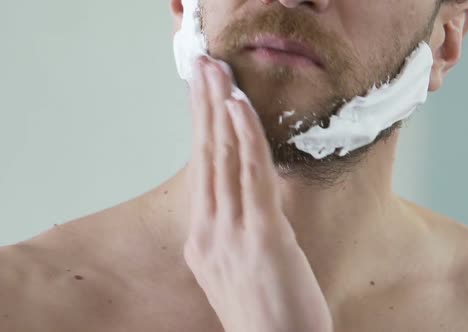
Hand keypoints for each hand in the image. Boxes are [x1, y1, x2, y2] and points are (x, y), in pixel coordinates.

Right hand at [184, 56, 333, 331]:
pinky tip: (238, 106)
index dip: (201, 127)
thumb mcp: (240, 270)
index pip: (202, 171)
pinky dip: (244, 136)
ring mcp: (231, 234)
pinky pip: (250, 175)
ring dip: (220, 109)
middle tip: (201, 66)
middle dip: (203, 106)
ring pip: (223, 158)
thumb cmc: (266, 316)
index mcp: (203, 240)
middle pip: (205, 156)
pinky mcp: (262, 237)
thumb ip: (238, 230)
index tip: (202, 94)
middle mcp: (208, 232)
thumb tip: (251, 193)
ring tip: (217, 72)